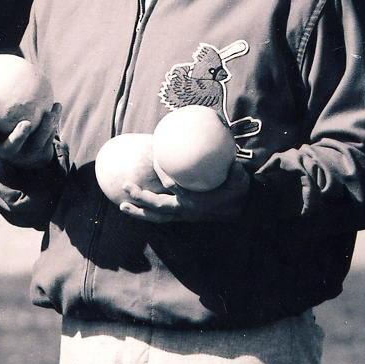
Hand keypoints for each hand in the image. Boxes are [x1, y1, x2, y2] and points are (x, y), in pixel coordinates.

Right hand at [0, 103, 60, 169]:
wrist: (24, 157)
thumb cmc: (5, 131)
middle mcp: (10, 150)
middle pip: (14, 144)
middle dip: (19, 135)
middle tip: (26, 123)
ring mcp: (27, 154)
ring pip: (38, 141)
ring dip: (46, 127)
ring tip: (50, 113)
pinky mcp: (42, 153)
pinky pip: (50, 136)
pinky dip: (54, 121)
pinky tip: (57, 106)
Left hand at [116, 164, 251, 223]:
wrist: (242, 211)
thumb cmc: (238, 191)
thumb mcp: (238, 178)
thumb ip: (231, 166)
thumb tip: (225, 147)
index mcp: (196, 200)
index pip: (174, 186)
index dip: (163, 173)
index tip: (156, 159)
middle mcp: (186, 210)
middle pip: (159, 206)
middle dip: (141, 197)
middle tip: (126, 185)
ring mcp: (183, 215)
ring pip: (157, 216)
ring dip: (139, 212)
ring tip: (122, 206)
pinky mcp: (182, 216)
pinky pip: (161, 217)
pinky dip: (147, 214)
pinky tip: (134, 207)